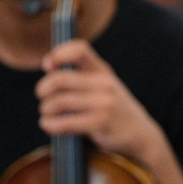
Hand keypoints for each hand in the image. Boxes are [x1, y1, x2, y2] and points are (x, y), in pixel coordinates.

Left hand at [37, 39, 163, 162]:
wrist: (140, 133)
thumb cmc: (113, 109)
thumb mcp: (105, 86)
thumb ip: (82, 77)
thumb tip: (48, 69)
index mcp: (103, 70)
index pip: (79, 49)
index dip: (58, 54)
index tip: (47, 66)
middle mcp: (104, 84)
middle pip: (60, 79)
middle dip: (43, 88)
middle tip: (42, 96)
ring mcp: (104, 104)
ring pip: (59, 102)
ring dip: (46, 109)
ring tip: (47, 114)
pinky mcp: (100, 123)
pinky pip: (64, 123)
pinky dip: (50, 125)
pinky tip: (48, 125)